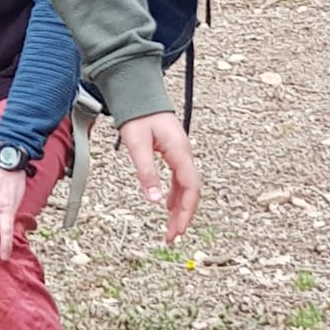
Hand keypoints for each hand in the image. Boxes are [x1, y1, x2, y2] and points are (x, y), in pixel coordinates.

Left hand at [117, 111, 198, 243]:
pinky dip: (176, 195)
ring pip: (186, 186)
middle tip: (173, 236)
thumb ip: (146, 173)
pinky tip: (168, 205)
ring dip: (180, 207)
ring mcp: (181, 153)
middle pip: (191, 191)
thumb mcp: (137, 145)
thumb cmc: (138, 115)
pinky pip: (180, 178)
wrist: (139, 92)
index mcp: (180, 152)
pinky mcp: (174, 152)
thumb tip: (155, 201)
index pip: (190, 188)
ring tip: (171, 227)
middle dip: (183, 215)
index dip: (186, 212)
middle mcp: (185, 154)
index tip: (178, 230)